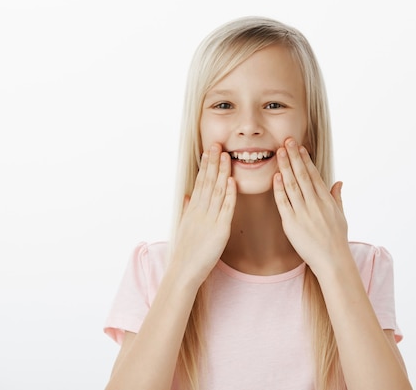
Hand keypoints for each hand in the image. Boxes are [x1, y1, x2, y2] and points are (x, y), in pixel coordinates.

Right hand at [171, 143, 235, 284]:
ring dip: (222, 172)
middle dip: (213, 162)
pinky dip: (229, 194)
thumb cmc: (186, 251)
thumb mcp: (184, 227)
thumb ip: (187, 210)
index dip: (206, 165)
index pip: (200, 182)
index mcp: (192, 209)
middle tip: (217, 144)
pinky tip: (232, 181)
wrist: (184, 270)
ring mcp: (209, 219)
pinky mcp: (220, 230)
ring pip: (216, 191)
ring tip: (226, 156)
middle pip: (207, 182)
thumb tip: (187, 196)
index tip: (209, 150)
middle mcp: (200, 211)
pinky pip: (225, 209)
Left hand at [273, 138, 348, 273]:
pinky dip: (279, 189)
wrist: (332, 260)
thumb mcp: (341, 216)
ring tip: (278, 152)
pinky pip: (284, 203)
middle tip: (287, 140)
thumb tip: (339, 182)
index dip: (305, 159)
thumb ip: (337, 197)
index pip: (313, 174)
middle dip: (293, 156)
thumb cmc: (337, 239)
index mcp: (326, 200)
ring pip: (292, 185)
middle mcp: (314, 203)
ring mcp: (303, 212)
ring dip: (285, 167)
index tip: (299, 147)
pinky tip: (276, 176)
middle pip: (302, 175)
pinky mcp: (292, 223)